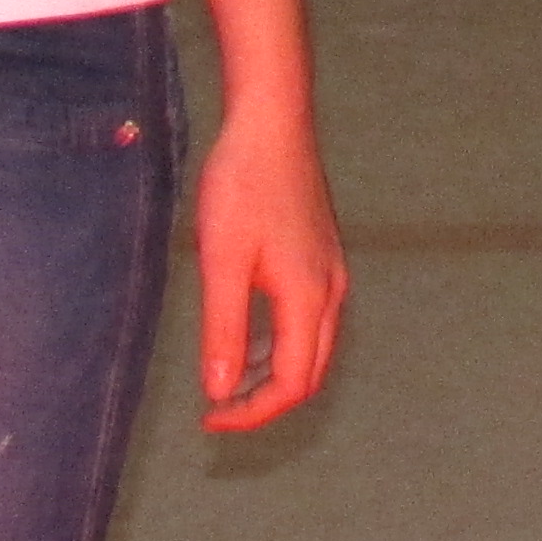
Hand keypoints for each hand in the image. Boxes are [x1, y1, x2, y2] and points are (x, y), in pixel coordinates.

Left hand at [193, 100, 345, 433]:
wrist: (273, 121)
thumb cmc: (243, 183)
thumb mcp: (222, 260)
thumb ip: (224, 329)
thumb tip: (220, 390)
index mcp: (309, 298)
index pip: (290, 384)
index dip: (251, 414)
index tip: (210, 419)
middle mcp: (330, 291)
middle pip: (309, 374)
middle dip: (265, 402)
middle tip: (218, 410)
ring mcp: (331, 273)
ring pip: (313, 349)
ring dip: (273, 374)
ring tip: (227, 379)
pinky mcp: (323, 256)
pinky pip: (311, 321)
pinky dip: (281, 345)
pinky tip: (248, 335)